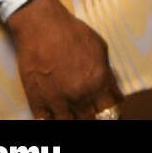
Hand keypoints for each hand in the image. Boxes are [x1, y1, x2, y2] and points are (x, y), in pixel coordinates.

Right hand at [9, 0, 124, 120]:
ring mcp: (56, 101)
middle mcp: (78, 96)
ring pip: (68, 124)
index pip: (110, 112)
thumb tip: (115, 94)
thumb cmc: (74, 33)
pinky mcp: (36, 102)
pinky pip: (46, 123)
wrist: (42, 28)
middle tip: (92, 111)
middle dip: (93, 117)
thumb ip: (108, 75)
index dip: (112, 113)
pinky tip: (57, 115)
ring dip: (74, 120)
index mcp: (97, 83)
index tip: (110, 111)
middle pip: (90, 121)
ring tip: (76, 114)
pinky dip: (53, 120)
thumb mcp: (101, 49)